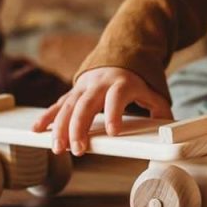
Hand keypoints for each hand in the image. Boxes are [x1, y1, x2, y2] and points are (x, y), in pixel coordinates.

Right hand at [33, 67, 171, 155]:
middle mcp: (99, 84)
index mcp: (121, 84)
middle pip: (86, 105)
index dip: (115, 114)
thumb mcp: (151, 89)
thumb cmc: (136, 80)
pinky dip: (46, 117)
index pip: (116, 98)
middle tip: (78, 150)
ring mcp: (83, 88)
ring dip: (59, 128)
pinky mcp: (73, 92)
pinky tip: (36, 131)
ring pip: (68, 106)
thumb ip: (159, 106)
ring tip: (57, 148)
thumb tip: (170, 125)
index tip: (114, 133)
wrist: (118, 56)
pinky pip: (57, 104)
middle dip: (79, 128)